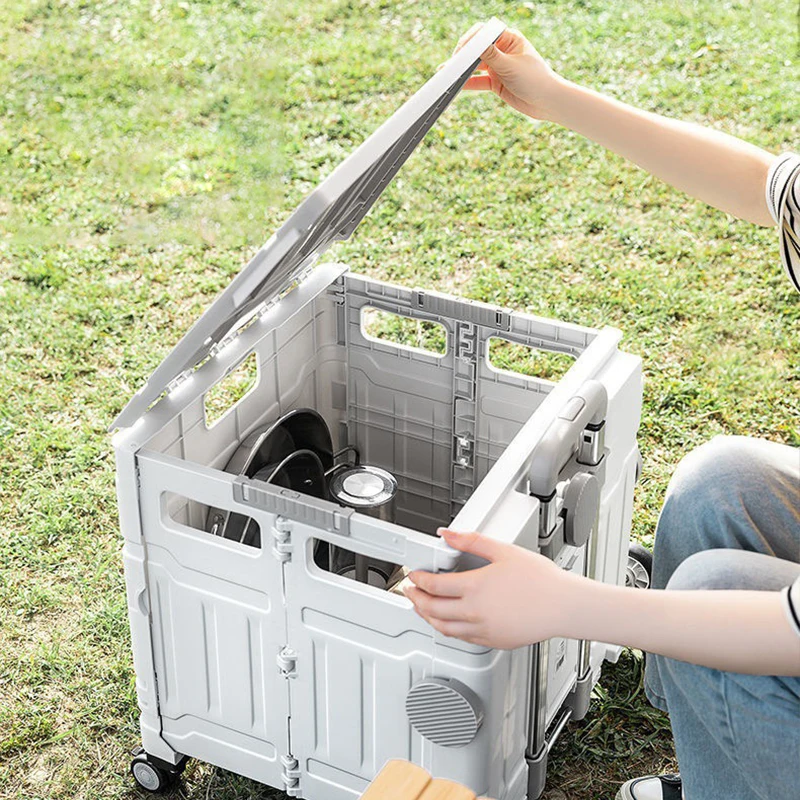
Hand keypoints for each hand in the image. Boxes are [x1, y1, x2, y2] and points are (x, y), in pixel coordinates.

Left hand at [403, 528, 581, 648]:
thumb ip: (471, 541)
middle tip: (409, 591)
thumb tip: (448, 534)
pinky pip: (462, 638)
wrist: (564, 605)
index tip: (413, 575)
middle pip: (432, 609)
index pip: (433, 586)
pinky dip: (447, 630)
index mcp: (475, 587)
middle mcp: (475, 612)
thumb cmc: (541, 580)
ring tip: (421, 608)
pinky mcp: (493, 641)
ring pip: (443, 628)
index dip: (418, 580)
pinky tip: (448, 623)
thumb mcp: (503, 550)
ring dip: (427, 617)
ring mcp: (483, 630)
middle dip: (415, 599)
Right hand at [454, 24, 564, 120]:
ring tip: (446, 73)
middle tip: (451, 63)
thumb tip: (473, 43)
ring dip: (462, 70)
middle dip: (463, 55)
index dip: (471, 39)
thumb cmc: (535, 79)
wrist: (547, 102)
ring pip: (475, 66)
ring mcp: (498, 66)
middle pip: (477, 49)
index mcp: (510, 38)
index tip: (462, 50)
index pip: (485, 33)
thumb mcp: (511, 66)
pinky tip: (456, 85)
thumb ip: (491, 55)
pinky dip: (468, 83)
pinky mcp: (496, 82)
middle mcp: (502, 50)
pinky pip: (478, 81)